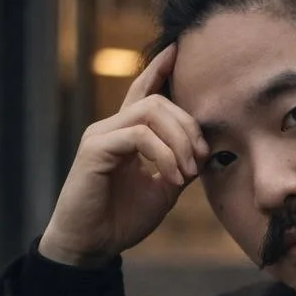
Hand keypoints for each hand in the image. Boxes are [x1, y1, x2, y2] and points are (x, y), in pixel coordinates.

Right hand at [40, 43, 209, 265]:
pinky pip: (139, 136)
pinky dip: (163, 155)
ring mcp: (101, 136)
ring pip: (150, 113)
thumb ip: (179, 165)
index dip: (159, 69)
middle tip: (200, 160)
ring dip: (179, 141)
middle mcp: (110, 128)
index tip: (177, 49)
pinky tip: (171, 177)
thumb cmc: (122, 220)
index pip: (142, 91)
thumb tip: (204, 151)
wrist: (91, 246)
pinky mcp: (95, 150)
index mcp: (125, 134)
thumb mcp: (162, 191)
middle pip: (158, 101)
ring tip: (186, 173)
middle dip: (188, 127)